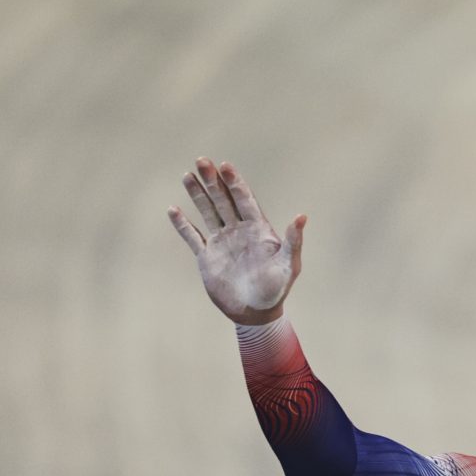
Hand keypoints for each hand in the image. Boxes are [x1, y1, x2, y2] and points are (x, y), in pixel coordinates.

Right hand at [168, 158, 305, 324]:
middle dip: (213, 180)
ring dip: (198, 194)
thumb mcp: (288, 266)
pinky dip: (182, 224)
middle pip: (223, 199)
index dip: (235, 183)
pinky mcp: (207, 257)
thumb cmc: (276, 291)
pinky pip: (192, 237)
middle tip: (201, 160)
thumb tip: (301, 217)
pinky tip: (173, 210)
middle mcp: (238, 231)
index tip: (225, 166)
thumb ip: (293, 241)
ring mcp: (222, 242)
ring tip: (188, 175)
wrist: (255, 314)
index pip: (244, 199)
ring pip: (208, 212)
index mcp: (258, 229)